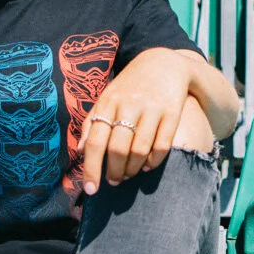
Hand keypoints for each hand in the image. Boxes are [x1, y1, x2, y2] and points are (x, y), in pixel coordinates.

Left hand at [79, 48, 193, 194]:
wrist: (164, 63)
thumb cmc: (130, 86)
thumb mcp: (107, 98)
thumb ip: (92, 122)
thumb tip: (80, 152)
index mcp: (109, 102)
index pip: (95, 142)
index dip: (91, 169)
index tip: (91, 190)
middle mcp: (129, 105)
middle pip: (118, 149)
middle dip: (114, 172)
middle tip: (114, 181)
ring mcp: (152, 108)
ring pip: (139, 150)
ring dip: (132, 169)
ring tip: (128, 175)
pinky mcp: (172, 112)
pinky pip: (162, 146)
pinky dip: (153, 162)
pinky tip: (146, 166)